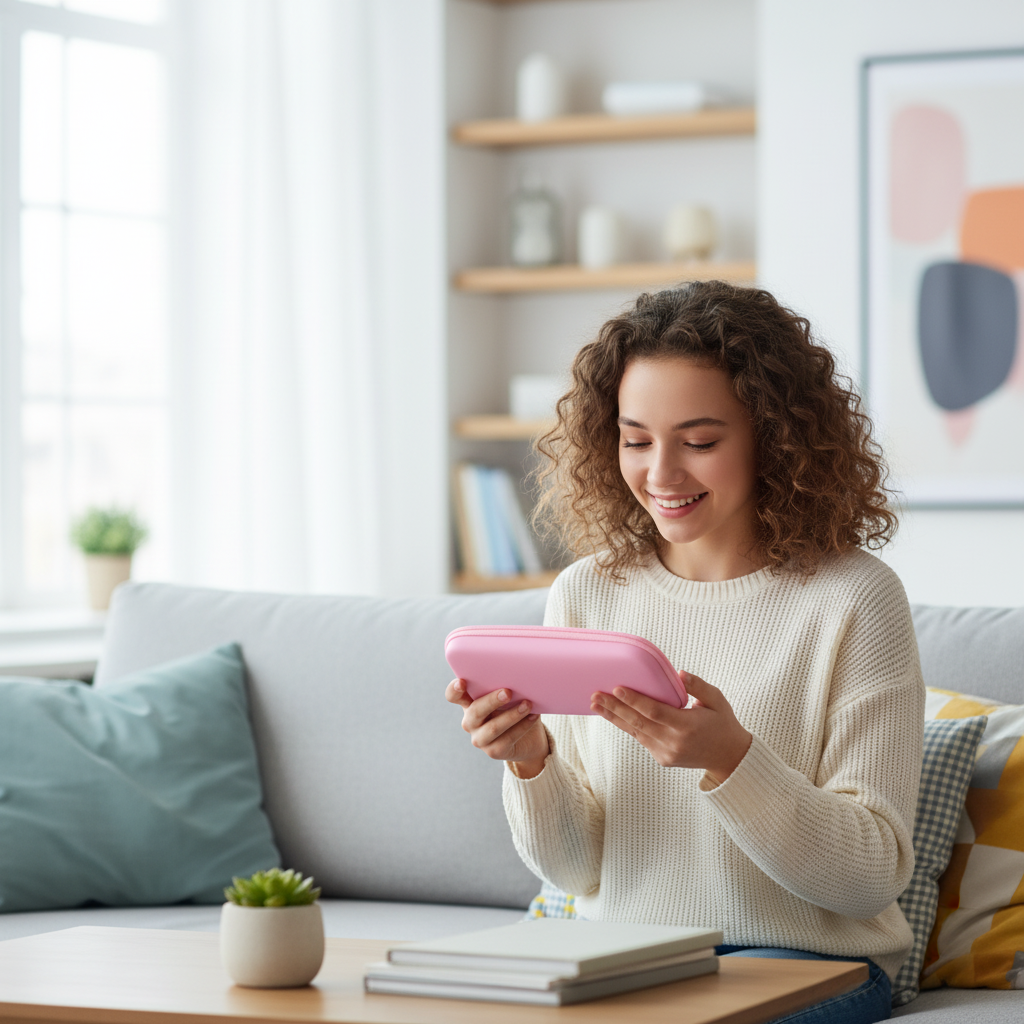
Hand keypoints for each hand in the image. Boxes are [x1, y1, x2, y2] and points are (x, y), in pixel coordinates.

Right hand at [445, 678, 549, 776]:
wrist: (529, 738)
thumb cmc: (515, 708)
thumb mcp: (509, 696)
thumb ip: (506, 687)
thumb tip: (519, 676)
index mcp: (469, 703)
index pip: (453, 696)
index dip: (454, 689)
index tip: (461, 682)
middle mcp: (470, 721)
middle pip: (475, 711)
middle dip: (491, 701)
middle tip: (508, 692)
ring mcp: (480, 738)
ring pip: (492, 728)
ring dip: (511, 715)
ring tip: (527, 704)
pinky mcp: (494, 751)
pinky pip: (508, 739)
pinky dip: (522, 726)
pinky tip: (533, 716)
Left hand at [590, 672, 750, 783]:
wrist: (729, 758)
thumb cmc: (723, 724)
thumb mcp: (717, 700)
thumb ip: (698, 687)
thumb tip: (679, 674)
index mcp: (687, 726)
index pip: (655, 712)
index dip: (634, 700)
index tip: (617, 688)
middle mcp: (674, 742)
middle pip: (638, 722)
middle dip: (615, 708)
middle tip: (595, 695)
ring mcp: (667, 753)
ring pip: (635, 732)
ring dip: (614, 717)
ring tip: (596, 704)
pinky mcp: (662, 758)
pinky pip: (641, 739)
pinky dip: (627, 726)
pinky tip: (614, 715)